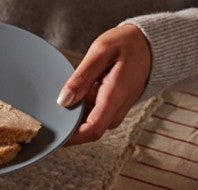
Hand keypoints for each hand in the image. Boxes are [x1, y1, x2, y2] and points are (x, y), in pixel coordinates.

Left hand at [57, 24, 151, 144]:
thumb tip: (64, 101)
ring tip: (60, 100)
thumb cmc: (127, 44)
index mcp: (114, 97)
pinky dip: (80, 110)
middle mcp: (116, 110)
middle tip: (47, 115)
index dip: (71, 137)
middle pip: (87, 131)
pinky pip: (92, 116)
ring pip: (88, 124)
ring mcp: (115, 112)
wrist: (150, 45)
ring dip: (73, 117)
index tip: (53, 134)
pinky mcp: (112, 109)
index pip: (92, 130)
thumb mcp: (101, 51)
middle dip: (68, 127)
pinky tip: (72, 96)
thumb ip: (82, 77)